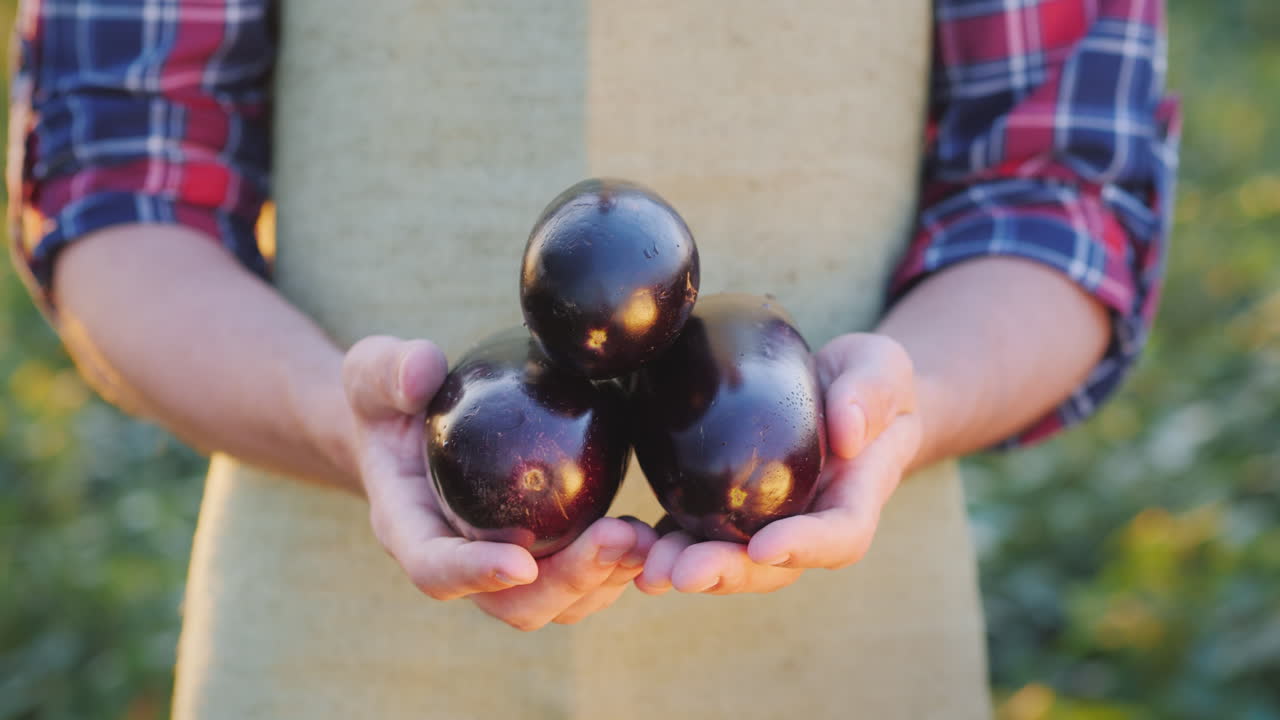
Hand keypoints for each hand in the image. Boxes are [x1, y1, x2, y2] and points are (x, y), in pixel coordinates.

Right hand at [342, 336, 656, 628]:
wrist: (407, 424)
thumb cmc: (389, 398)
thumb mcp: (374, 372)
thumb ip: (391, 370)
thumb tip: (423, 373)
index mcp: (407, 526)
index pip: (435, 569)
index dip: (476, 574)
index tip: (523, 563)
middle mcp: (454, 560)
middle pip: (509, 604)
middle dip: (566, 583)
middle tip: (618, 538)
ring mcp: (498, 565)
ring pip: (551, 604)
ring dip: (601, 581)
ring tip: (643, 539)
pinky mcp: (536, 555)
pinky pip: (576, 584)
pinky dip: (613, 571)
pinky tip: (647, 535)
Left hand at [635, 333, 919, 594]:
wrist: (845, 391)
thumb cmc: (871, 381)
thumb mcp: (883, 370)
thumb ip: (870, 394)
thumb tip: (846, 432)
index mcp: (855, 496)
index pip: (839, 536)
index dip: (803, 548)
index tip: (765, 547)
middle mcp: (811, 522)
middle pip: (775, 566)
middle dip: (729, 572)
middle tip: (684, 573)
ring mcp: (770, 522)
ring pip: (733, 560)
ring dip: (690, 567)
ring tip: (648, 570)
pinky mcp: (732, 509)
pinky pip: (701, 533)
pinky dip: (667, 543)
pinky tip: (630, 546)